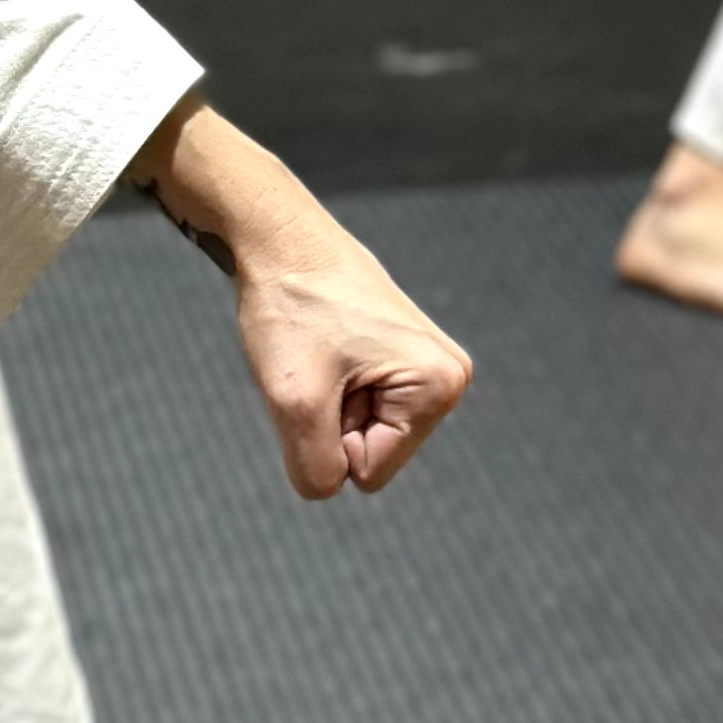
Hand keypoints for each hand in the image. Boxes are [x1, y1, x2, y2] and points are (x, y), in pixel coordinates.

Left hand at [132, 93, 471, 498]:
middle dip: (330, 419)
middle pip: (370, 452)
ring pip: (359, 428)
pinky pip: (355, 400)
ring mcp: (425, 362)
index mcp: (440, 386)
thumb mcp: (293, 400)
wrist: (274, 234)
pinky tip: (321, 341)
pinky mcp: (400, 351)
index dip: (327, 435)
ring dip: (326, 401)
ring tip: (318, 348)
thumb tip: (327, 488)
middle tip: (315, 360)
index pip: (368, 472)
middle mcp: (448, 375)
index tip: (320, 376)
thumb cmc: (289, 304)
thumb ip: (314, 467)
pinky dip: (327, 381)